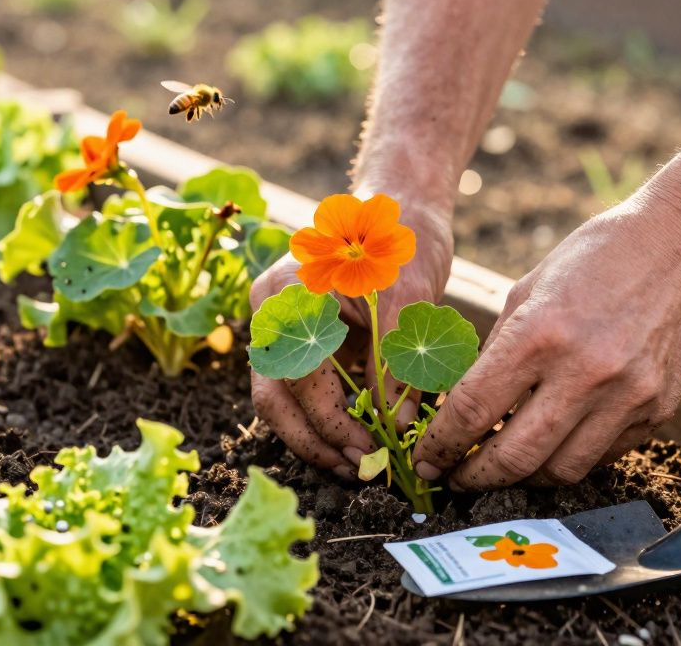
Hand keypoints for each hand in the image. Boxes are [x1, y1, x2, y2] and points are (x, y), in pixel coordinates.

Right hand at [249, 196, 452, 477]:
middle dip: (315, 441)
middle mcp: (271, 311)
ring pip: (278, 399)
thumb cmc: (402, 245)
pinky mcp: (292, 338)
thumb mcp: (409, 301)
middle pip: (274, 397)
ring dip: (314, 435)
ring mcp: (276, 325)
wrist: (395, 211)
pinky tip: (353, 436)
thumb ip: (397, 365)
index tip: (372, 453)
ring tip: (355, 461)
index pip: (302, 378)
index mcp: (290, 294)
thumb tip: (397, 431)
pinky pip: (295, 388)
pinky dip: (320, 416)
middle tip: (358, 470)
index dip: (334, 423)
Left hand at [412, 195, 680, 489]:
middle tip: (454, 478)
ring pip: (559, 471)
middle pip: (513, 457)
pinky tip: (550, 446)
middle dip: (473, 477)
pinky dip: (568, 458)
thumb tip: (465, 406)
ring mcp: (627, 398)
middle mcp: (585, 373)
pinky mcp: (657, 412)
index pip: (473, 410)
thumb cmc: (599, 256)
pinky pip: (601, 456)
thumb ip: (498, 351)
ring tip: (500, 468)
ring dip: (521, 479)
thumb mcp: (530, 290)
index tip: (426, 459)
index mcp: (539, 333)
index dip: (441, 444)